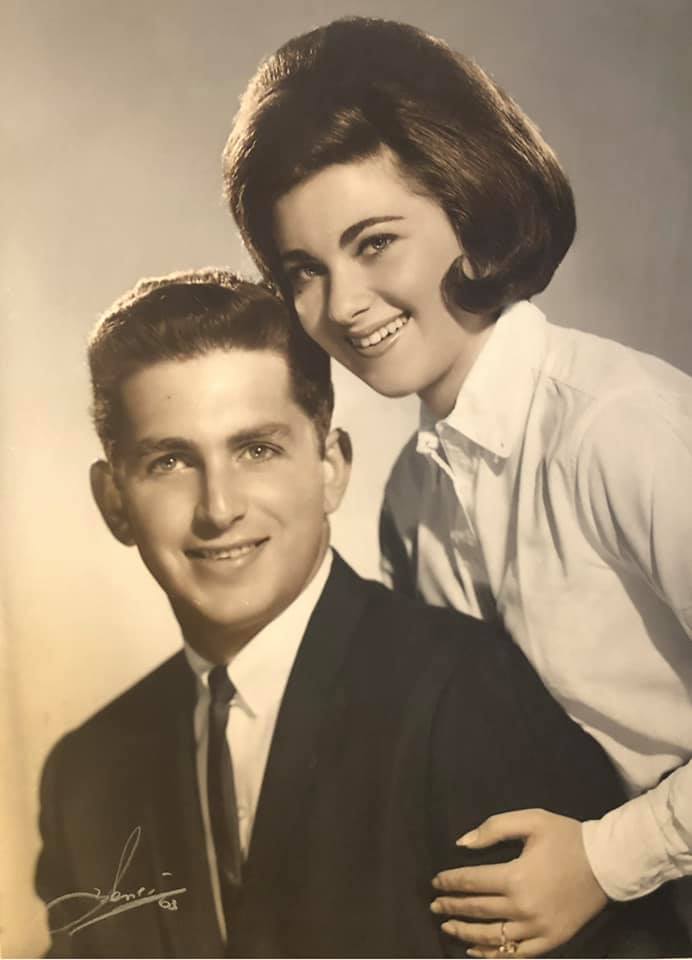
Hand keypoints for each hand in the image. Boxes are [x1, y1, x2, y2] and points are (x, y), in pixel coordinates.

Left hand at [430, 809, 607, 957]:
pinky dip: (493, 954)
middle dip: (451, 908)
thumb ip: (494, 829)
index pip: (471, 882)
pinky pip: (516, 954)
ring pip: (492, 936)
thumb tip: (462, 844)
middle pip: (477, 910)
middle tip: (434, 906)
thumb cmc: (567, 837)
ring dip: (465, 933)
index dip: (449, 883)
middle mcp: (523, 908)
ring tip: (447, 928)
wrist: (608, 863)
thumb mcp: (531, 820)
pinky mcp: (551, 940)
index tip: (435, 882)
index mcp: (516, 877)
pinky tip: (477, 951)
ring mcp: (537, 928)